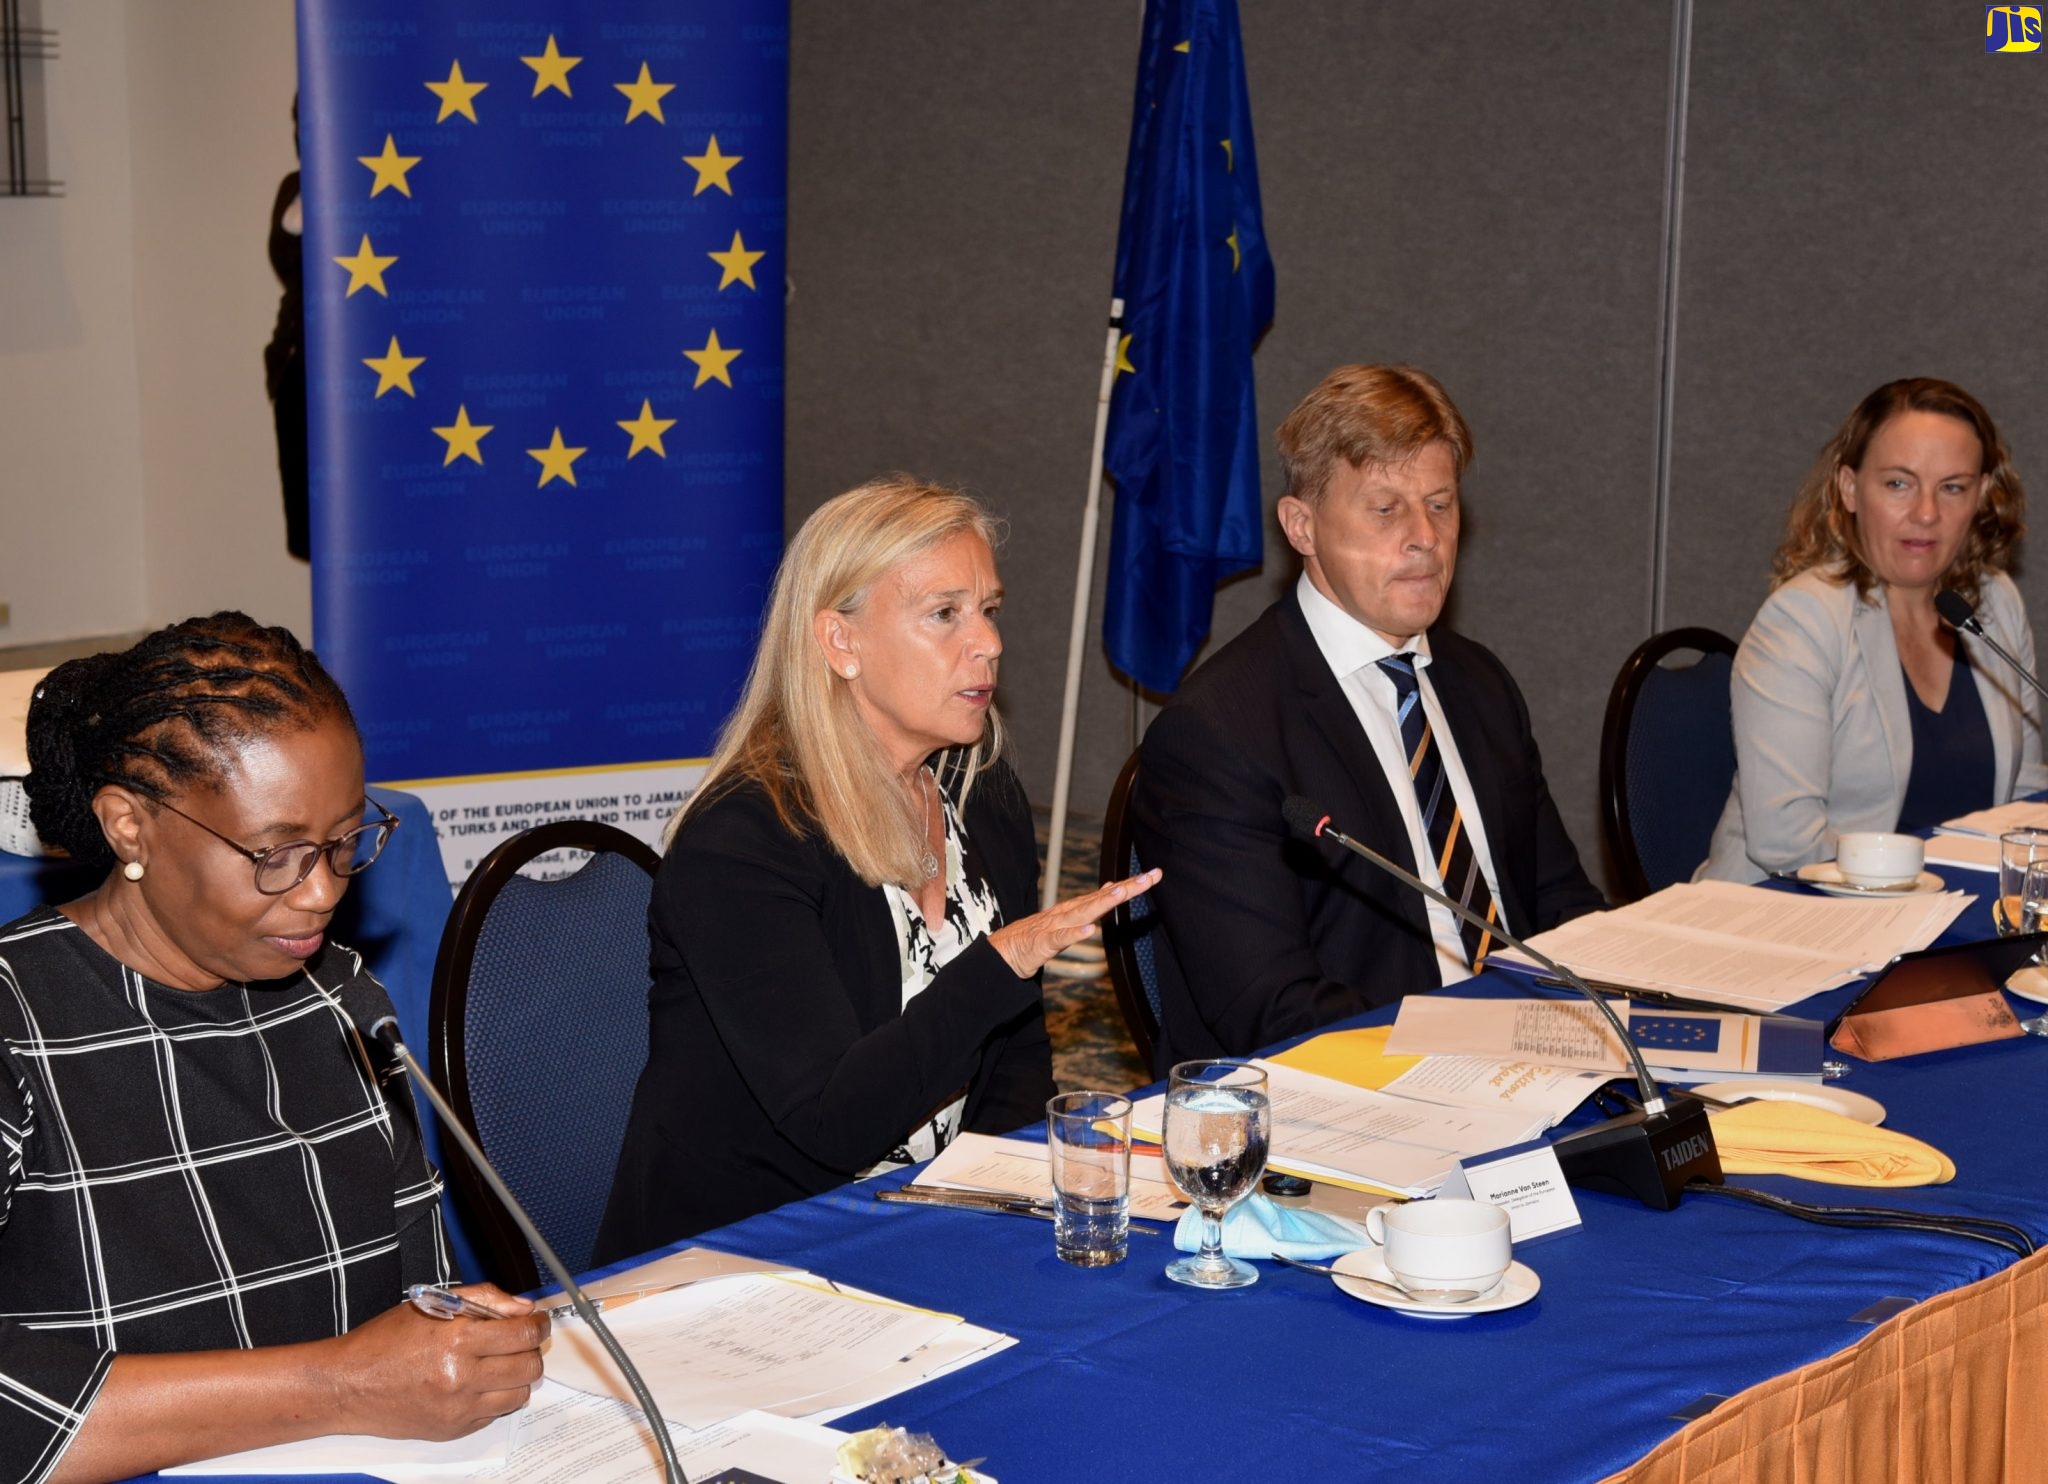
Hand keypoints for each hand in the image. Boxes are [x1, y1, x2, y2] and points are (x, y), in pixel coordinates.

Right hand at [329, 1284, 549, 1440]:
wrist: (347, 1385)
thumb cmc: (384, 1341)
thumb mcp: (434, 1304)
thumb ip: (485, 1300)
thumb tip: (523, 1308)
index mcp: (457, 1340)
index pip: (524, 1334)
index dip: (539, 1325)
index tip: (537, 1322)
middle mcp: (461, 1377)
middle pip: (529, 1367)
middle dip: (531, 1350)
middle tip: (520, 1341)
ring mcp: (458, 1408)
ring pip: (519, 1394)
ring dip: (518, 1376)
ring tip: (500, 1363)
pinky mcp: (453, 1430)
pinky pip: (495, 1414)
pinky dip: (495, 1398)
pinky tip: (478, 1383)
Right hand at [988, 869, 1160, 977]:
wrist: (1002, 954)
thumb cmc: (1035, 937)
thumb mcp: (1068, 920)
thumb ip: (1090, 905)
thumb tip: (1113, 887)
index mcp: (1074, 909)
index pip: (1107, 894)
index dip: (1131, 884)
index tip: (1154, 875)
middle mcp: (1066, 913)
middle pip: (1101, 899)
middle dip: (1126, 888)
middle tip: (1150, 877)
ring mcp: (1053, 927)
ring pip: (1082, 913)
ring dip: (1101, 903)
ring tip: (1119, 892)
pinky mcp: (1041, 944)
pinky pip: (1059, 939)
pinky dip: (1074, 934)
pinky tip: (1088, 930)